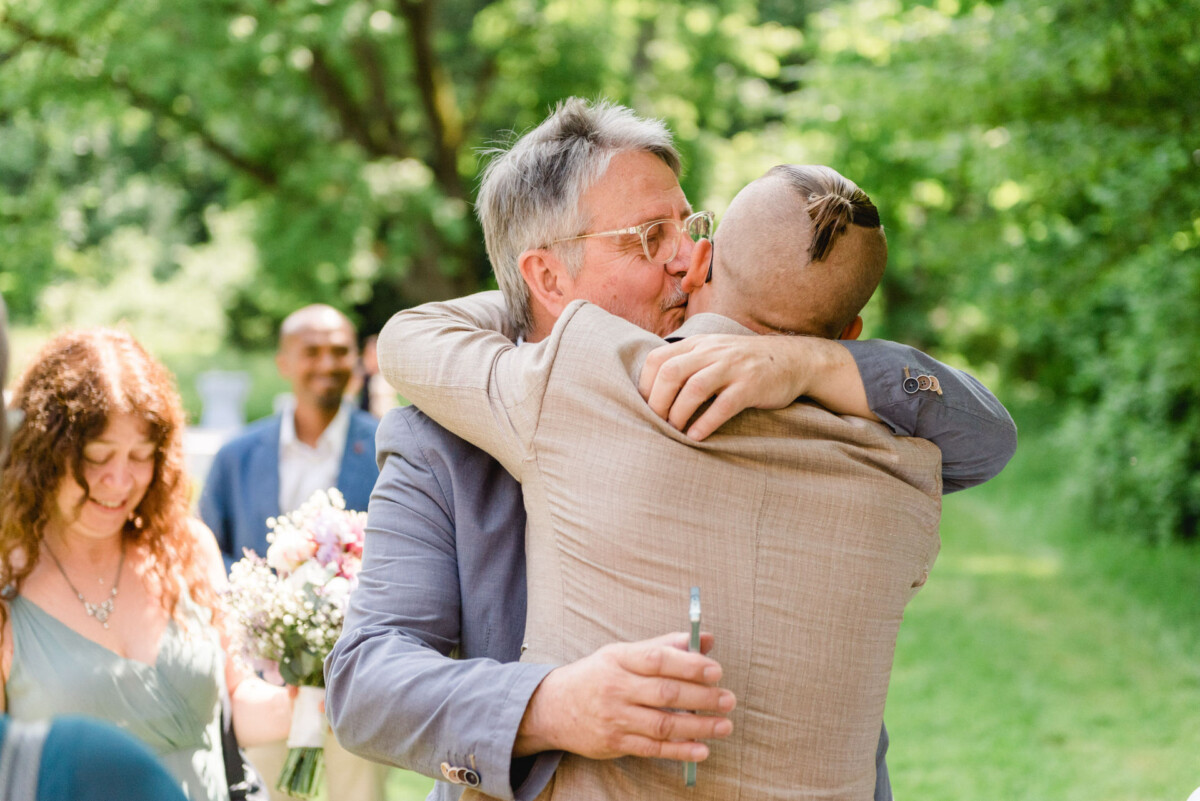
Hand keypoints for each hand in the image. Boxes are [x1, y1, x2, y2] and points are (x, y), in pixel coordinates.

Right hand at [513, 632, 734, 760]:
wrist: (553, 708)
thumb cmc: (597, 676)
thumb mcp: (623, 653)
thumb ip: (665, 646)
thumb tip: (706, 639)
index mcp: (619, 659)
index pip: (657, 660)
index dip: (689, 665)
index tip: (716, 671)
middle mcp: (616, 688)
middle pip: (665, 693)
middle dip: (701, 697)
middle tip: (728, 699)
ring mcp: (615, 717)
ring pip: (663, 724)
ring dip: (698, 726)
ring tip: (724, 725)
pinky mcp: (615, 743)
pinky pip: (653, 748)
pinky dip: (680, 750)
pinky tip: (702, 749)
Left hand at [639, 335, 803, 440]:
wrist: (794, 359)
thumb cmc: (746, 363)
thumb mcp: (714, 351)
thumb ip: (688, 361)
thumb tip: (653, 386)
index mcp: (698, 344)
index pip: (658, 359)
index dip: (645, 385)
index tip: (643, 407)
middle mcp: (712, 351)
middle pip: (671, 372)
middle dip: (657, 401)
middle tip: (655, 423)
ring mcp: (733, 367)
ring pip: (694, 388)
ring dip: (678, 414)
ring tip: (673, 432)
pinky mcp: (751, 385)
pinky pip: (723, 404)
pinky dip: (706, 422)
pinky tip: (696, 437)